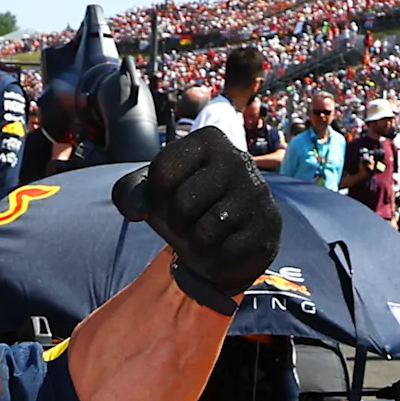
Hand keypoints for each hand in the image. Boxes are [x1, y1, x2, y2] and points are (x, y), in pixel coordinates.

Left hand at [113, 127, 281, 313]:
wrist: (226, 243)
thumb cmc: (186, 210)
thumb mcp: (152, 196)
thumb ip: (129, 192)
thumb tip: (139, 208)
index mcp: (208, 140)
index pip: (162, 172)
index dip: (155, 198)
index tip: (168, 200)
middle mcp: (238, 158)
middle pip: (183, 202)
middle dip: (176, 223)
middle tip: (189, 223)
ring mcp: (258, 192)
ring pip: (206, 231)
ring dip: (196, 245)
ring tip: (206, 237)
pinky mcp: (270, 226)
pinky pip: (228, 254)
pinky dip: (218, 260)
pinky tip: (226, 247)